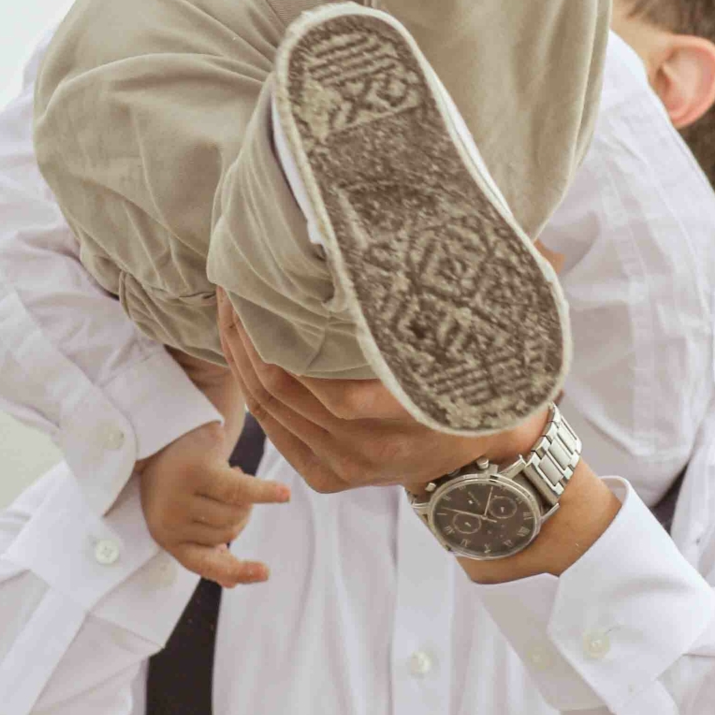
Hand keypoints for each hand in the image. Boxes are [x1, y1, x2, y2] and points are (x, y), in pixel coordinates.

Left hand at [139, 408, 288, 591]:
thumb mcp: (181, 516)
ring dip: (244, 495)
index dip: (237, 571)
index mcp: (165, 536)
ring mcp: (180, 497)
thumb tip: (232, 584)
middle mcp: (168, 520)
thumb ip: (205, 547)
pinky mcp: (198, 472)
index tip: (266, 572)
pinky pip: (242, 490)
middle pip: (229, 531)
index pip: (203, 564)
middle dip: (239, 512)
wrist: (158, 431)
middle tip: (230, 489)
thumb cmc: (174, 480)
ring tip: (231, 474)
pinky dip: (265, 492)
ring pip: (237, 511)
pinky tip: (284, 494)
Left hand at [216, 291, 547, 495]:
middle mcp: (373, 452)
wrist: (484, 458)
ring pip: (273, 412)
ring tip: (230, 312)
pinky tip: (242, 354)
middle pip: (288, 395)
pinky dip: (254, 391)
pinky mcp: (327, 478)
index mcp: (412, 417)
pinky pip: (275, 432)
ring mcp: (346, 469)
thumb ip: (454, 301)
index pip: (335, 393)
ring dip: (244, 362)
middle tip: (235, 290)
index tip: (269, 294)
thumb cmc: (476, 384)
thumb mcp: (476, 344)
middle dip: (251, 341)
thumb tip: (449, 236)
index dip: (290, 345)